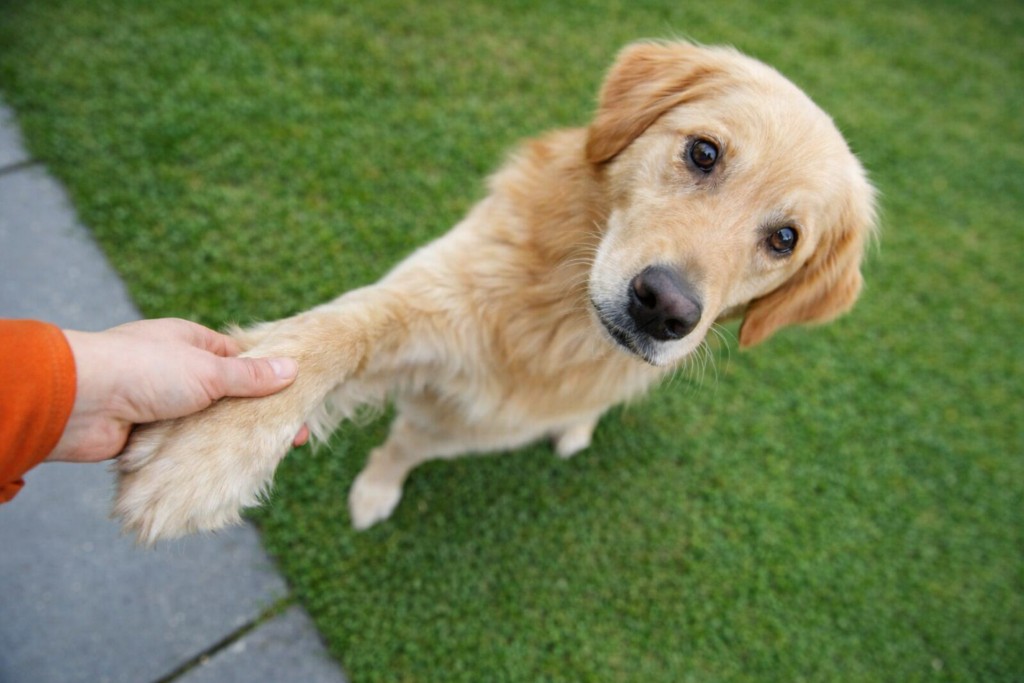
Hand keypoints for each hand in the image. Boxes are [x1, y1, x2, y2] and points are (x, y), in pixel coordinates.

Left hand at [48, 318, 308, 462]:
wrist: (78, 403)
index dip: (268, 378)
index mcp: (188, 341)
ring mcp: (158, 402)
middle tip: (288, 437)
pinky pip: (183, 445)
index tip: (295, 400)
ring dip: (228, 437)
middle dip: (253, 414)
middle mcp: (174, 369)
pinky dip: (201, 454)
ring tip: (265, 455)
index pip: (238, 358)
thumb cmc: (143, 370)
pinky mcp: (145, 434)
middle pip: (225, 393)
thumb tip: (292, 369)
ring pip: (205, 422)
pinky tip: (227, 467)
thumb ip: (251, 376)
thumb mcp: (208, 370)